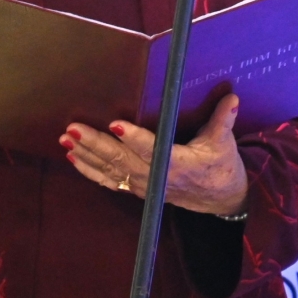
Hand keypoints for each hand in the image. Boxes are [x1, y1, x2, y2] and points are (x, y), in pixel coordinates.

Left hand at [64, 93, 249, 216]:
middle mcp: (156, 178)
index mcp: (179, 164)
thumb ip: (223, 121)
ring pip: (110, 170)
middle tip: (75, 128)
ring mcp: (144, 185)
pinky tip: (72, 157)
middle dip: (96, 144)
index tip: (116, 123)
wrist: (218, 199)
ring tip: (66, 139)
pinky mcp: (137, 188)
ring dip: (86, 155)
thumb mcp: (224, 144)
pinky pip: (108, 180)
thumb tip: (231, 98)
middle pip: (122, 160)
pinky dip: (89, 169)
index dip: (134, 138)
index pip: (152, 150)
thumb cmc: (221, 167)